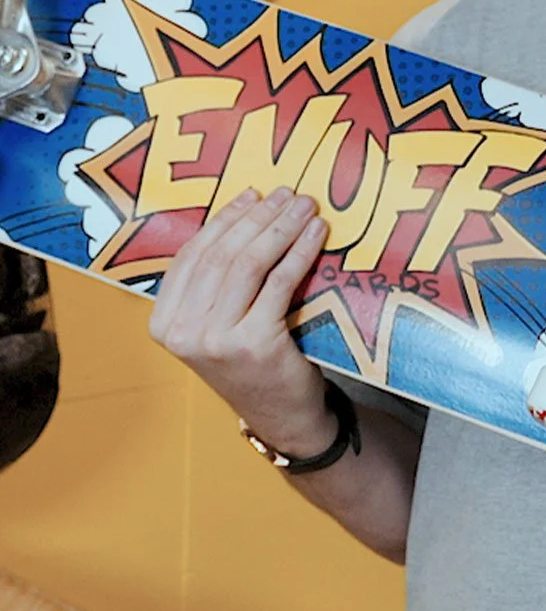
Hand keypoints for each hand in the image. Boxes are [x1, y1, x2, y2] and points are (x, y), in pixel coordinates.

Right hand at [149, 186, 331, 452]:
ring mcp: (215, 339)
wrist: (281, 416)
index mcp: (164, 322)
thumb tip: (243, 213)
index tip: (252, 194)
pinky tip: (315, 233)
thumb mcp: (218, 324)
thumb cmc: (253, 361)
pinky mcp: (254, 342)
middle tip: (285, 194)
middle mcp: (183, 332)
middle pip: (222, 254)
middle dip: (257, 217)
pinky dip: (299, 251)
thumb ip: (215, 283)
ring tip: (303, 206)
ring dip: (280, 227)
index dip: (225, 219)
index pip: (193, 255)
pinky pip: (279, 282)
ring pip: (249, 263)